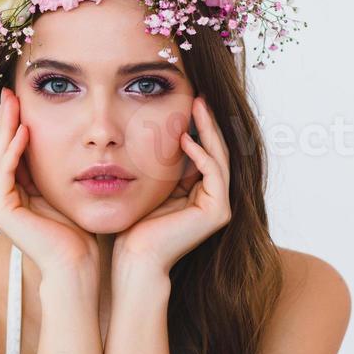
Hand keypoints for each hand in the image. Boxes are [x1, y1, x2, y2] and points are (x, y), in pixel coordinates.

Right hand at [0, 87, 99, 279]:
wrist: (77, 264)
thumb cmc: (78, 232)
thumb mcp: (63, 190)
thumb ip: (52, 168)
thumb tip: (60, 138)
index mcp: (12, 196)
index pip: (5, 153)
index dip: (10, 125)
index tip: (19, 98)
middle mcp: (0, 201)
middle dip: (3, 120)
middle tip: (9, 93)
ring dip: (5, 129)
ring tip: (14, 104)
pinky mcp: (1, 212)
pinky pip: (4, 174)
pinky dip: (12, 151)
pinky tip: (24, 131)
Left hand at [112, 95, 231, 278]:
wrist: (134, 257)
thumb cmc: (134, 224)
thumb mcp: (150, 183)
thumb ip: (162, 163)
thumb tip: (161, 130)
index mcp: (199, 192)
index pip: (204, 151)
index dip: (198, 126)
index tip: (187, 101)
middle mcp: (214, 198)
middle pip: (216, 151)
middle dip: (207, 122)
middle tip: (198, 96)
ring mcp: (219, 206)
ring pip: (218, 157)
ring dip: (208, 130)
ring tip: (197, 106)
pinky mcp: (217, 212)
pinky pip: (214, 173)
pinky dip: (201, 153)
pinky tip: (186, 138)